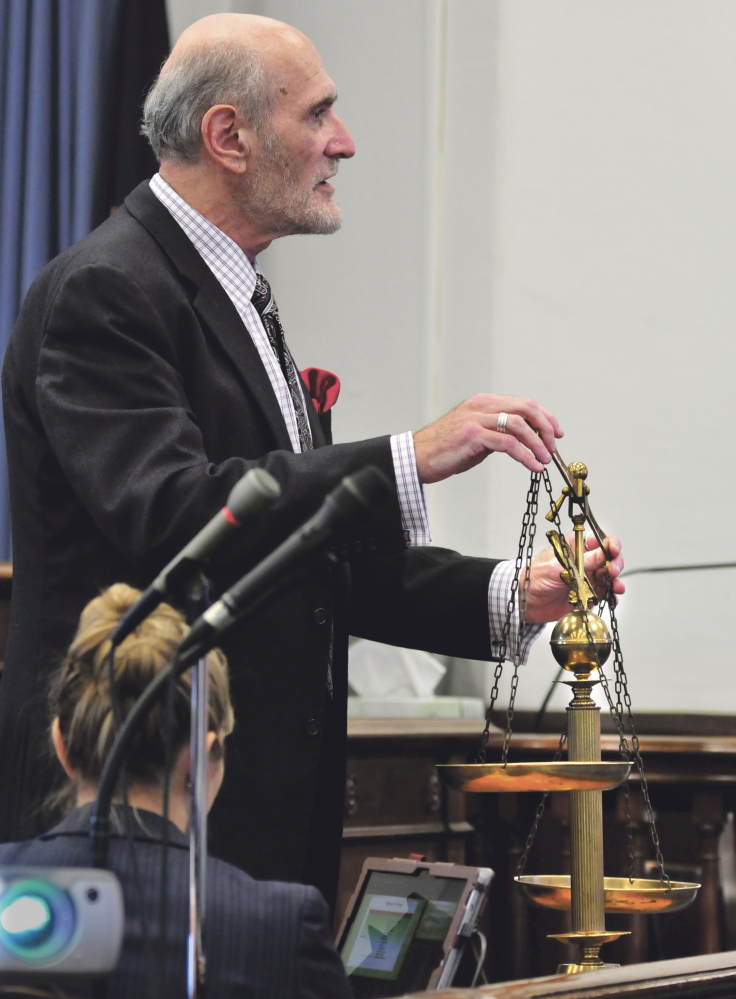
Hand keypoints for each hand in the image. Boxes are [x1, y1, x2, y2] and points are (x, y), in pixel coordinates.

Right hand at [412, 394, 562, 483]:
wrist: (418, 458)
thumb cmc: (445, 449)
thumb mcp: (477, 435)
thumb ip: (498, 432)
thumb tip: (524, 440)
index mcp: (483, 402)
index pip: (523, 403)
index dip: (545, 416)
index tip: (555, 433)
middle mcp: (481, 405)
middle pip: (526, 408)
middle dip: (545, 427)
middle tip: (553, 446)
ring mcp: (476, 418)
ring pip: (520, 425)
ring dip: (537, 444)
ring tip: (544, 459)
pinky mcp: (473, 435)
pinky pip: (508, 444)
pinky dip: (525, 455)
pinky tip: (533, 466)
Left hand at [523, 534, 624, 624]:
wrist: (527, 601)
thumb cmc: (535, 577)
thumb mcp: (558, 566)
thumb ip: (583, 561)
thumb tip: (602, 552)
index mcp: (575, 547)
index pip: (599, 540)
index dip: (610, 543)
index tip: (613, 550)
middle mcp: (584, 561)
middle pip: (608, 558)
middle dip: (615, 563)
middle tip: (613, 571)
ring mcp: (587, 577)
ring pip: (609, 576)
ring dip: (616, 581)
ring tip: (616, 587)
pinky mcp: (588, 594)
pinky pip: (604, 593)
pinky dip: (611, 596)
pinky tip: (612, 597)